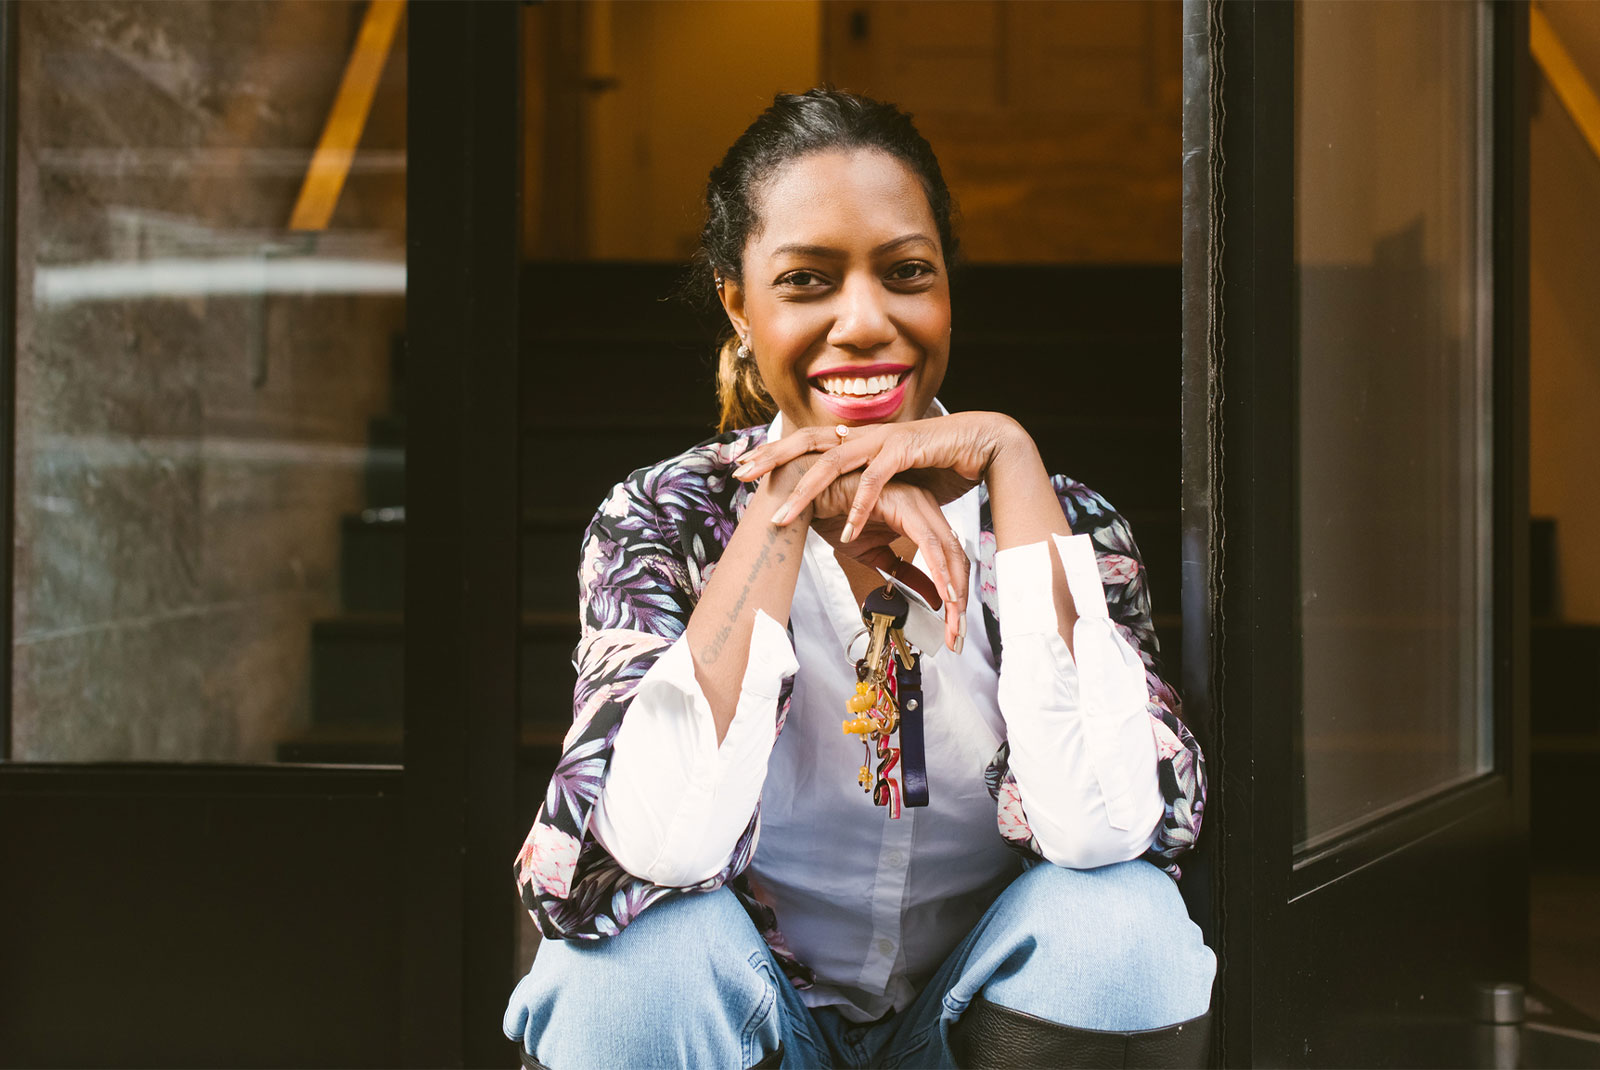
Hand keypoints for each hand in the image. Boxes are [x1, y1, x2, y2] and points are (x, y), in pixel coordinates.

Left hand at [738, 412, 1024, 543]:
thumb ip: (865, 491)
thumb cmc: (936, 462)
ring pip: (831, 463)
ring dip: (804, 491)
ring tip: (781, 516)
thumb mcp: (890, 482)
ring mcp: (881, 440)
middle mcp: (863, 434)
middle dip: (771, 458)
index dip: (773, 451)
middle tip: (740, 473)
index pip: (805, 443)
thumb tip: (844, 506)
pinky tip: (845, 532)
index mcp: (856, 438)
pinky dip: (858, 507)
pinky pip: (873, 481)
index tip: (743, 465)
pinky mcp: (904, 450)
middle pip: (805, 443)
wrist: (979, 443)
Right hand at [782, 464, 968, 651]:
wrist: (807, 499)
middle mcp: (925, 506)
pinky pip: (928, 541)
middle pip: (957, 557)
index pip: (952, 559)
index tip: (955, 625)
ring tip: (952, 620)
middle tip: (958, 633)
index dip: (957, 594)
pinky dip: (938, 570)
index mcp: (923, 515)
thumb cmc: (837, 519)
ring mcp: (916, 502)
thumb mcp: (876, 556)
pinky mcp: (903, 503)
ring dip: (953, 590)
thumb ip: (906, 573)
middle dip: (960, 599)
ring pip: (948, 551)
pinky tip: (942, 593)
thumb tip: (933, 598)